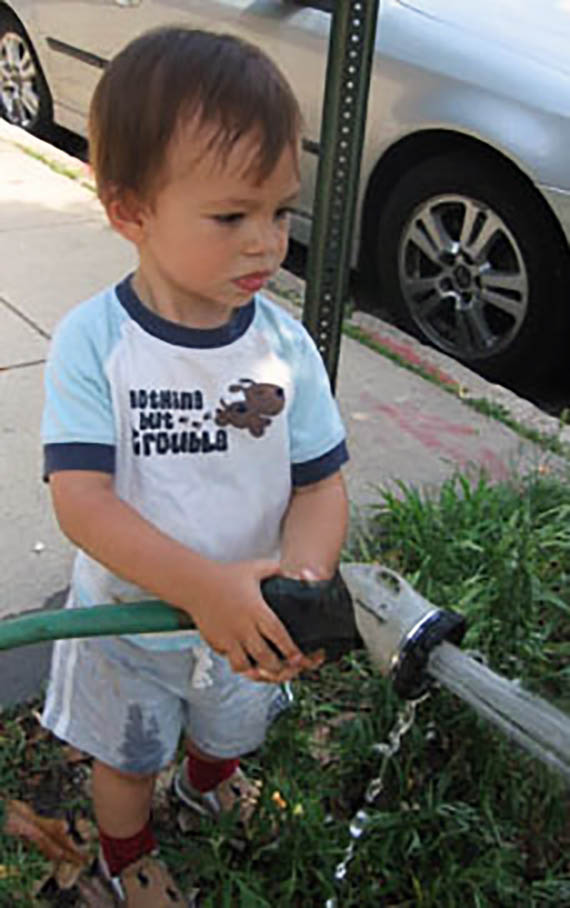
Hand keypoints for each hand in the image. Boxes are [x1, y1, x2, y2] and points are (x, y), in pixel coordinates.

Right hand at [188, 559, 315, 681]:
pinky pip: (230, 660)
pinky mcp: (216, 642)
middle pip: (265, 656)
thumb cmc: (226, 575)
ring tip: (264, 668)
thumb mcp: (255, 568)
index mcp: (256, 610)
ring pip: (245, 665)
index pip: (278, 634)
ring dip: (256, 670)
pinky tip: (246, 660)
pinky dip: (239, 664)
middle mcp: (243, 626)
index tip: (298, 657)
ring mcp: (228, 637)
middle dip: (277, 666)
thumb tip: (295, 574)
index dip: (290, 649)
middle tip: (285, 668)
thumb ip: (277, 570)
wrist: (196, 583)